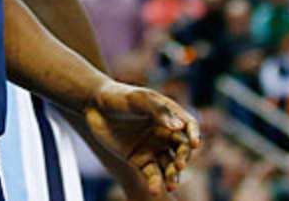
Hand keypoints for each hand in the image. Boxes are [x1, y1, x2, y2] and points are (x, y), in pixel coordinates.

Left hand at [85, 81, 201, 196]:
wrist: (94, 107)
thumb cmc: (118, 97)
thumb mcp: (138, 99)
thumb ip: (158, 112)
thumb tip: (179, 128)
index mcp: (169, 114)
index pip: (189, 125)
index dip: (194, 134)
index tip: (194, 144)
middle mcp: (165, 132)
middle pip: (182, 148)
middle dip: (183, 157)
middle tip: (178, 164)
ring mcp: (154, 148)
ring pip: (170, 165)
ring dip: (173, 175)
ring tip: (171, 185)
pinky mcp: (141, 161)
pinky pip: (153, 175)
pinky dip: (155, 183)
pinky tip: (154, 191)